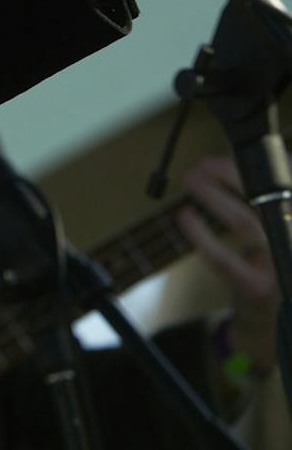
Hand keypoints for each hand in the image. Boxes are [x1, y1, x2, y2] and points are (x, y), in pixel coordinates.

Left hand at [178, 155, 279, 363]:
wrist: (276, 314)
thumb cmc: (275, 257)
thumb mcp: (279, 225)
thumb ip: (274, 195)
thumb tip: (246, 157)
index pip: (289, 187)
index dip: (275, 167)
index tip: (243, 153)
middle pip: (272, 199)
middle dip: (235, 174)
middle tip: (207, 162)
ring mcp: (281, 268)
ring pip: (246, 223)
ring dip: (214, 196)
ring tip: (192, 178)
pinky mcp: (256, 288)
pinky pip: (224, 258)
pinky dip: (201, 234)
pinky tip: (185, 215)